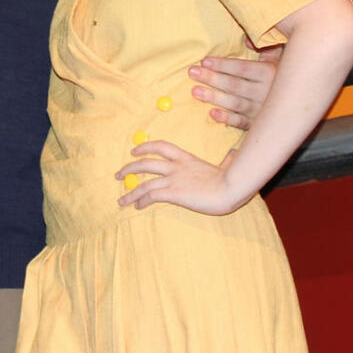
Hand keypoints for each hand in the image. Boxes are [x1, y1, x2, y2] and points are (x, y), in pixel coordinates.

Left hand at [116, 142, 247, 215]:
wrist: (231, 188)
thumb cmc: (232, 179)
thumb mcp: (227, 166)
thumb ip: (227, 160)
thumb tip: (234, 153)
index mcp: (187, 158)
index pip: (161, 146)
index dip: (145, 146)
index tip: (134, 151)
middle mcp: (177, 166)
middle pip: (146, 163)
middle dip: (129, 168)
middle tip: (118, 175)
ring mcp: (174, 179)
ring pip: (144, 182)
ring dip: (130, 192)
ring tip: (121, 200)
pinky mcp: (174, 193)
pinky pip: (152, 195)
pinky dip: (141, 200)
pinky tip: (137, 206)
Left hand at [189, 44, 282, 129]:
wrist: (304, 102)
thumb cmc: (287, 75)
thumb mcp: (281, 57)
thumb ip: (265, 47)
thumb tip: (246, 40)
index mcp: (270, 73)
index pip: (242, 68)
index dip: (223, 65)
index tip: (204, 61)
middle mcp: (266, 92)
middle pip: (234, 85)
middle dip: (212, 78)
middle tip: (192, 73)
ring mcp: (262, 110)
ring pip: (235, 104)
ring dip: (214, 97)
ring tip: (195, 92)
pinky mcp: (259, 124)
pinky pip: (242, 123)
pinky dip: (228, 119)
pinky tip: (213, 114)